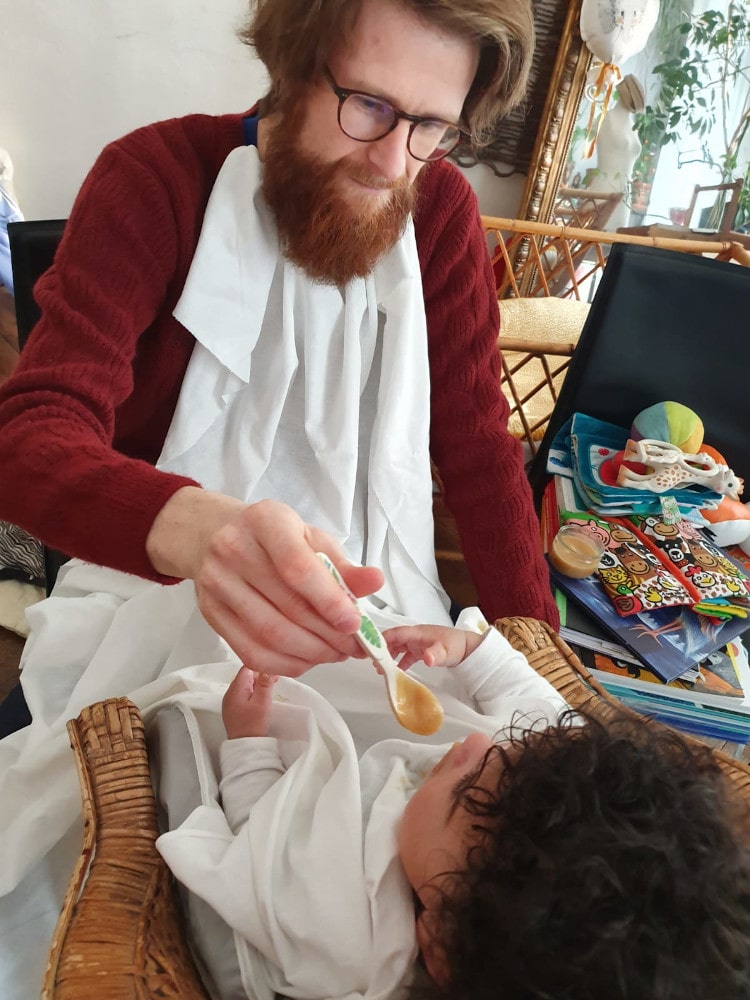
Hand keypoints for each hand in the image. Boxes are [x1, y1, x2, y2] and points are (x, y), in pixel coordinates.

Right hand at [146, 490, 383, 675]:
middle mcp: (233, 550)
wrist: (215, 536)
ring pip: (269, 635)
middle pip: (287, 607)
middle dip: (328, 635)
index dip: (329, 601)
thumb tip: (375, 582)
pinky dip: (286, 664)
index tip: (355, 624)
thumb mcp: (311, 538)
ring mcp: (216, 584)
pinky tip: (308, 660)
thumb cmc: (274, 538)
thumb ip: (342, 564)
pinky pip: (251, 652)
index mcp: (265, 521)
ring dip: (311, 653)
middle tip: (355, 647)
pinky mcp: (210, 613)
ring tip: (336, 653)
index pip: (297, 568)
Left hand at [222, 665, 277, 738]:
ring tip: (267, 693)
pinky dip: (253, 694)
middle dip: (260, 676)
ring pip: (245, 685)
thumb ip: (265, 683)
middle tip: (272, 682)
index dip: (260, 668)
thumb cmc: (251, 727)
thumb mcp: (262, 702)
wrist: (245, 746)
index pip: (246, 668)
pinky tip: (259, 701)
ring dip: (257, 686)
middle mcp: (230, 694)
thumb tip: (267, 668)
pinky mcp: (234, 709)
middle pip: (245, 676)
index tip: (271, 672)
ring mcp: (230, 702)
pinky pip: (243, 695)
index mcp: (235, 690)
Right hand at [383, 623, 482, 670]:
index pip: (396, 633)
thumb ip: (435, 654)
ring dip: (389, 656)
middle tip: (374, 662)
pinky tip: (396, 671)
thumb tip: (427, 658)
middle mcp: (415, 636)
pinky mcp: (421, 650)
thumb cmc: (456, 646)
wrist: (468, 649)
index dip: (383, 639)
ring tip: (381, 668)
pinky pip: (406, 655)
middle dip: (383, 649)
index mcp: (418, 633)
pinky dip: (400, 662)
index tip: (373, 648)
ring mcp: (418, 643)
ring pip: (398, 647)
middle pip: (394, 640)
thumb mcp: (444, 651)